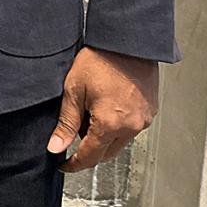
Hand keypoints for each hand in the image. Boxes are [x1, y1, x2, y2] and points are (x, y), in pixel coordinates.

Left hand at [48, 47, 158, 172]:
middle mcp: (131, 126)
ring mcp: (143, 120)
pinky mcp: (150, 111)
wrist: (127, 41)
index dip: (74, 164)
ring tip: (89, 114)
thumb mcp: (74, 90)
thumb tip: (55, 147)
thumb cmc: (100, 60)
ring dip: (104, 138)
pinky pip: (131, 128)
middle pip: (107, 153)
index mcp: (110, 124)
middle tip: (72, 138)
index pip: (91, 157)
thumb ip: (66, 122)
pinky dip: (117, 127)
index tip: (64, 165)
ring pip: (120, 142)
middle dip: (89, 151)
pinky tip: (106, 109)